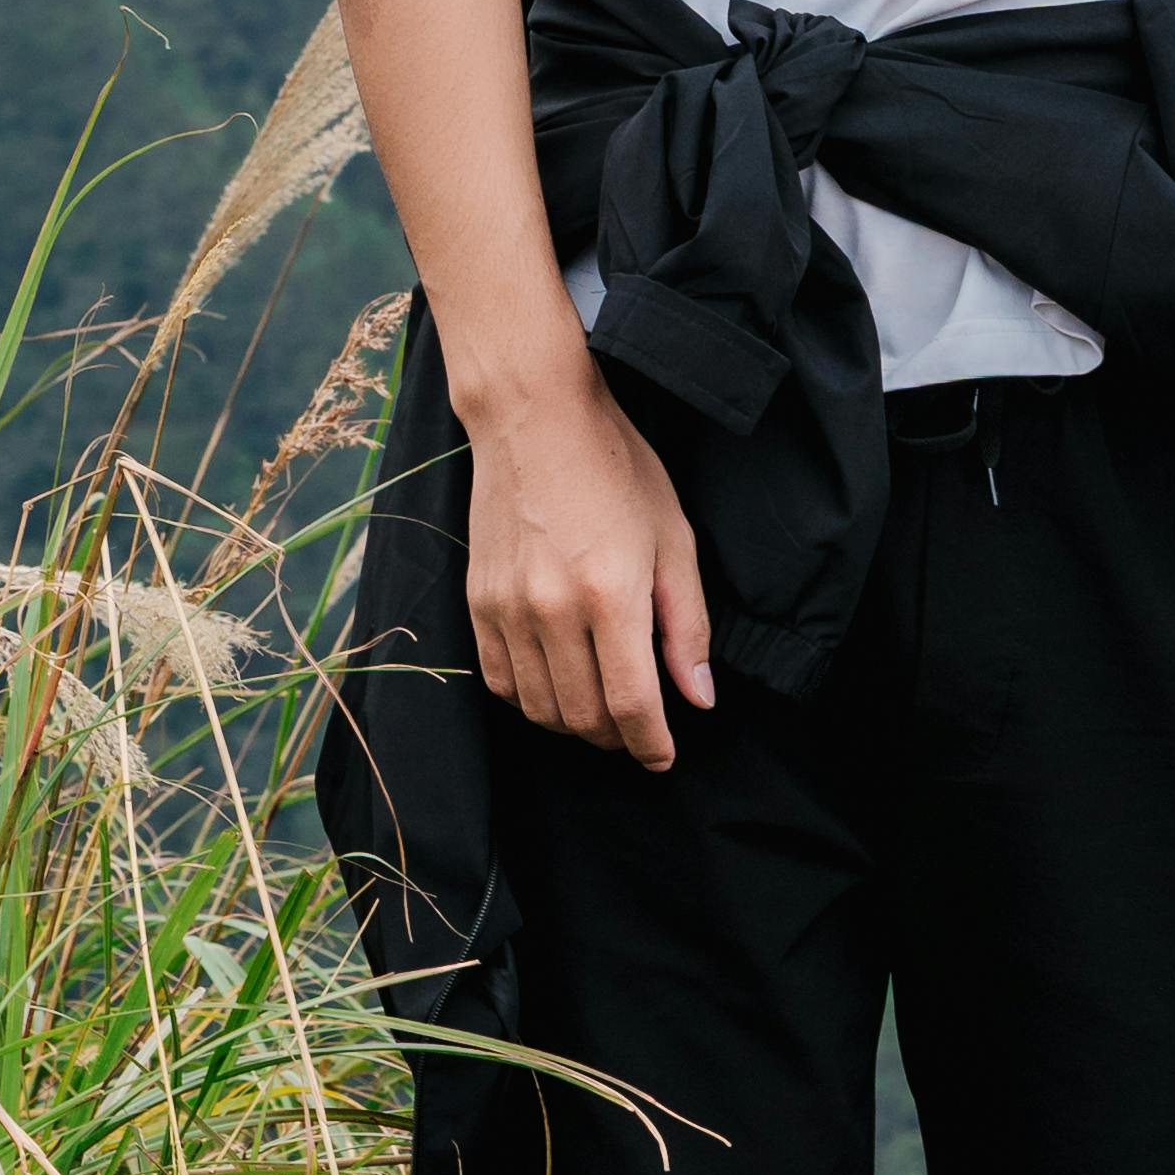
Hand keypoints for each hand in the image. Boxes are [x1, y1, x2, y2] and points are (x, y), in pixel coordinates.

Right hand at [460, 355, 716, 767]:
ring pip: (539, 708)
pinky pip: (500, 680)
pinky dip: (530, 699)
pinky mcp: (477, 600)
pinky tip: (555, 684)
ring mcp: (507, 607)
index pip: (632, 705)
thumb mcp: (673, 538)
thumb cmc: (615, 467)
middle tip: (637, 728)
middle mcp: (552, 609)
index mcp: (610, 594)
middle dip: (617, 737)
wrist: (534, 417)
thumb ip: (686, 624)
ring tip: (599, 710)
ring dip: (574, 724)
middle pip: (584, 716)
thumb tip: (697, 697)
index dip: (652, 744)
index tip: (663, 757)